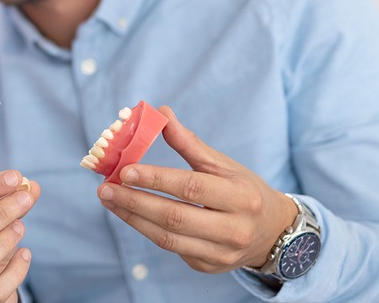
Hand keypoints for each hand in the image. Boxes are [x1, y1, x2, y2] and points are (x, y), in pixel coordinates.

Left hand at [96, 106, 296, 272]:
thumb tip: (161, 112)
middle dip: (135, 202)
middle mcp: (234, 229)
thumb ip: (190, 143)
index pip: (191, 188)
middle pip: (175, 217)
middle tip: (105, 188)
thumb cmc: (243, 191)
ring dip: (133, 218)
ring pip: (167, 238)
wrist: (273, 232)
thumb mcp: (224, 164)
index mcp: (241, 198)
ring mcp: (221, 253)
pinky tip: (130, 214)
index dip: (156, 179)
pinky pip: (171, 248)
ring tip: (109, 200)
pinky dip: (146, 230)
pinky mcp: (208, 266)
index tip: (125, 171)